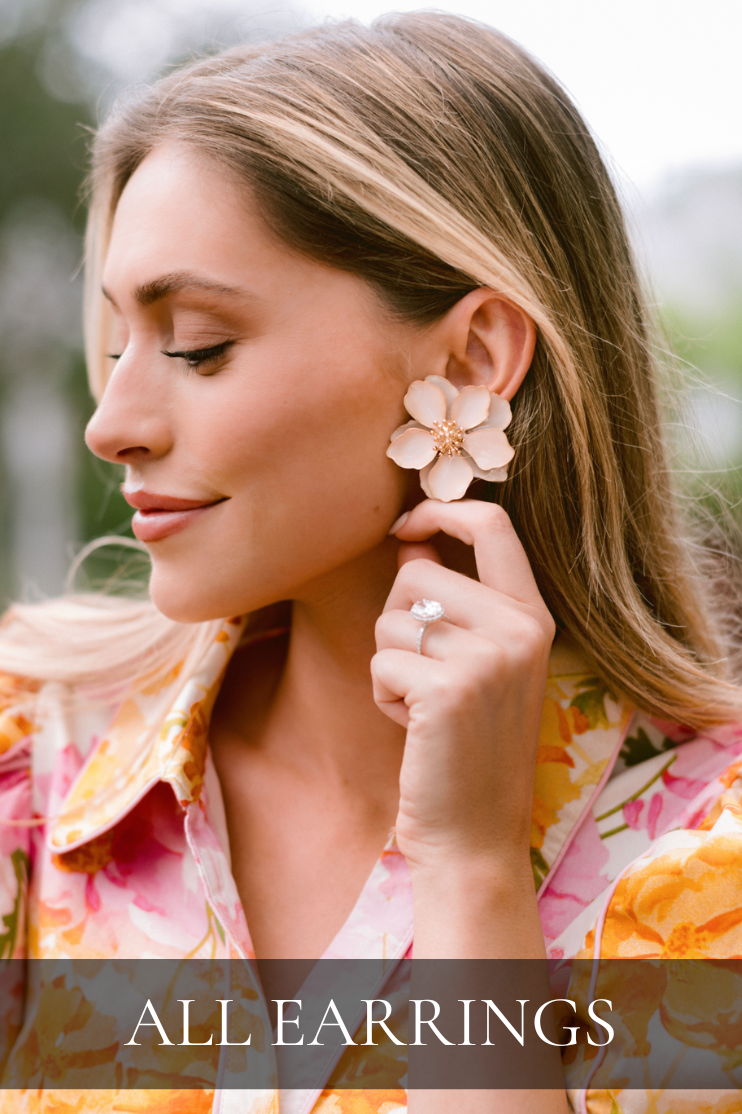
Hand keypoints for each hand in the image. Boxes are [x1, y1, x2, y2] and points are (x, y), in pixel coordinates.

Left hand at [372, 498, 554, 879]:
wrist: (474, 837)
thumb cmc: (467, 747)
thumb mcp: (480, 665)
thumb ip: (455, 602)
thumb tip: (410, 544)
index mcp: (534, 618)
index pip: (493, 525)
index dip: (439, 512)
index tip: (404, 526)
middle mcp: (520, 629)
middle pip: (417, 574)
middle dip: (397, 620)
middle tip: (423, 677)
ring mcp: (488, 658)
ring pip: (391, 617)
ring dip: (390, 662)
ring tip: (422, 707)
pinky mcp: (447, 689)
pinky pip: (381, 659)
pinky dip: (382, 693)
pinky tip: (411, 727)